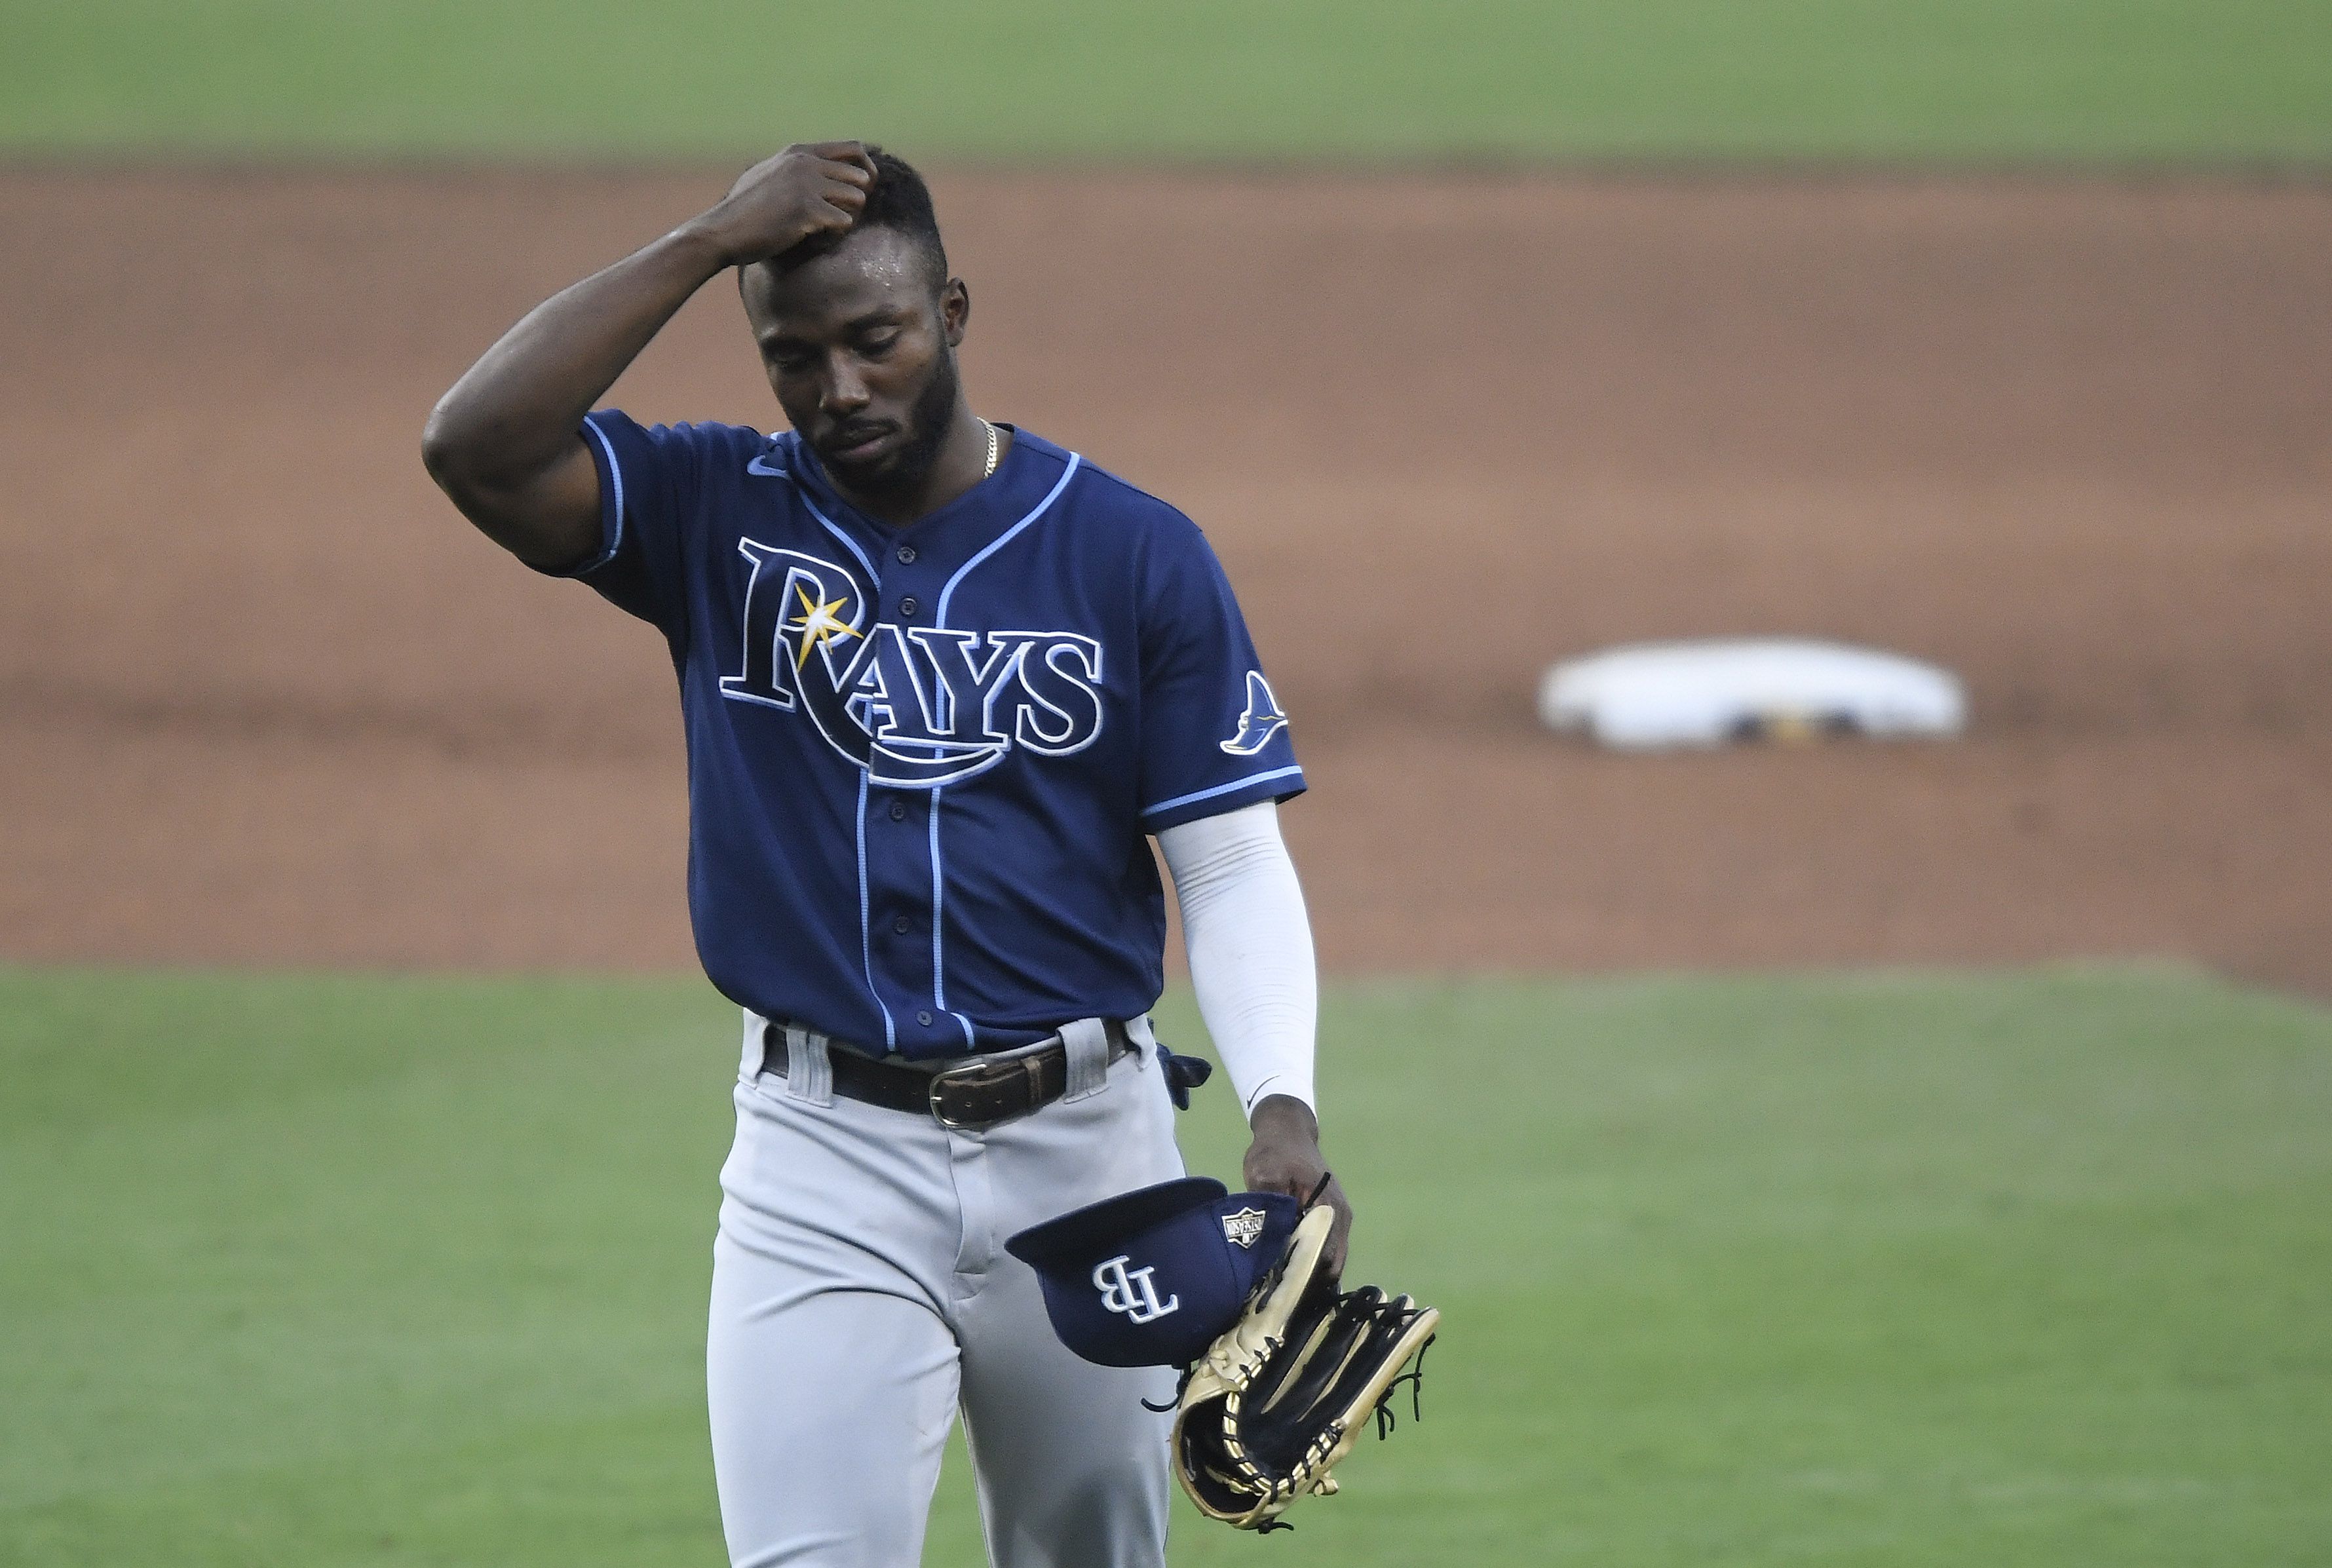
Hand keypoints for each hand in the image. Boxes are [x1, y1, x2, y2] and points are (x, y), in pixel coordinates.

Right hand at [692, 141, 877, 268]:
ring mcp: (807, 185)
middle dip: (858, 199)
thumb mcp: (769, 175)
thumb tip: (819, 169)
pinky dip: (836, 235)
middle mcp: (805, 163)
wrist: (723, 231)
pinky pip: (845, 222)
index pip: (853, 148)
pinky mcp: (808, 210)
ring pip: (857, 198)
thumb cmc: (744, 210)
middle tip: (842, 216)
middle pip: (861, 176)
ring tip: (828, 228)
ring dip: (849, 217)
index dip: (865, 170)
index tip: (859, 189)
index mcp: (799, 152)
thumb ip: (794, 168)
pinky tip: (817, 238)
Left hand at [1242, 1094, 1351, 1279]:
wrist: (1287, 1131)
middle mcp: (1340, 1219)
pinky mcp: (1329, 1220)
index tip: (1280, 1293)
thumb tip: (1269, 1242)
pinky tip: (1285, 1271)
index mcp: (1329, 1209)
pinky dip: (1308, 1264)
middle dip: (1306, 1284)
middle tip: (1277, 1298)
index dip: (1304, 1279)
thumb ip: (1269, 1207)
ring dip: (1307, 1276)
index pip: (1324, 1258)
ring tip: (1279, 1290)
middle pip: (1330, 1266)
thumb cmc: (1276, 1152)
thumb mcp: (1264, 1173)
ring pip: (1328, 1261)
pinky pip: (1323, 1251)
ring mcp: (1337, 1220)